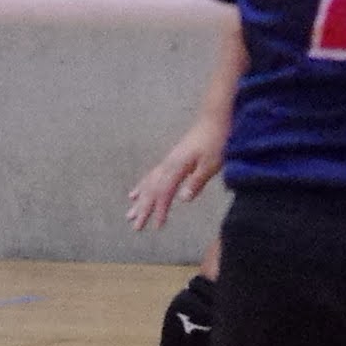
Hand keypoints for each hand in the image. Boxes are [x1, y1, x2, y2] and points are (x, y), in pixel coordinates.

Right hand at [124, 111, 227, 230]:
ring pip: (148, 184)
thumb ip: (196, 181)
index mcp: (177, 167)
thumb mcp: (211, 163)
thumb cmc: (216, 141)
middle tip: (135, 227)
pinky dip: (142, 186)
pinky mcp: (170, 159)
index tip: (156, 227)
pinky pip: (151, 176)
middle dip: (143, 209)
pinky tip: (136, 193)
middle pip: (152, 190)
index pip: (165, 193)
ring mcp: (167, 161)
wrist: (214, 119)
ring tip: (129, 215)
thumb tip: (182, 199)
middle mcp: (168, 164)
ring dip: (140, 200)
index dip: (160, 210)